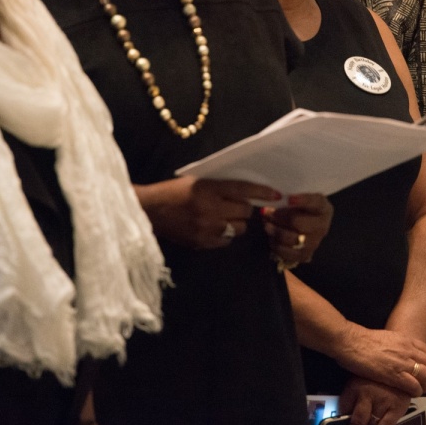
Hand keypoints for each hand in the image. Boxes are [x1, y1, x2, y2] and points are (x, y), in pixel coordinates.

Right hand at [135, 176, 280, 248]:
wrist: (149, 211)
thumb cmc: (173, 192)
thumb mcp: (197, 182)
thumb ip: (220, 187)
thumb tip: (246, 193)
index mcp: (208, 188)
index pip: (243, 190)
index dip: (262, 192)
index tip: (276, 194)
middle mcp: (210, 208)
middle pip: (245, 211)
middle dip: (245, 209)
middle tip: (238, 206)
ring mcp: (206, 228)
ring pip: (239, 228)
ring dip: (236, 222)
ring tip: (226, 218)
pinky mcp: (202, 243)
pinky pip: (226, 241)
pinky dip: (225, 235)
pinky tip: (215, 228)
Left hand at [262, 193, 332, 267]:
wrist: (304, 225)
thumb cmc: (299, 208)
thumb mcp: (298, 199)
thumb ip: (287, 199)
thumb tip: (270, 205)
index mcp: (323, 208)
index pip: (315, 203)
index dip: (303, 200)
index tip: (289, 199)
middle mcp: (322, 226)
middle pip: (299, 223)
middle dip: (281, 217)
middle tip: (268, 212)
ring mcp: (315, 243)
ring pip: (292, 239)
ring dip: (276, 232)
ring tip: (267, 225)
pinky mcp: (305, 255)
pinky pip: (288, 253)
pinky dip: (277, 245)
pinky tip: (272, 237)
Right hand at [334, 323, 425, 395]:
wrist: (351, 342)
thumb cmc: (363, 340)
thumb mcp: (387, 337)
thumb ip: (397, 345)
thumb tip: (399, 352)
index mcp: (406, 340)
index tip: (422, 372)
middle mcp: (408, 350)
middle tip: (421, 383)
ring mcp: (403, 362)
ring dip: (424, 385)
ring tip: (416, 390)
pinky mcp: (395, 375)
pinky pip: (414, 386)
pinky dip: (415, 392)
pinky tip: (409, 394)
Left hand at [339, 377, 412, 424]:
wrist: (402, 369)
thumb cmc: (377, 377)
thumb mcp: (360, 380)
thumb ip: (353, 397)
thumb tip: (345, 417)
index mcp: (355, 385)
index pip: (343, 408)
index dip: (341, 421)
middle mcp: (367, 393)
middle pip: (357, 420)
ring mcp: (383, 401)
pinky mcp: (397, 407)